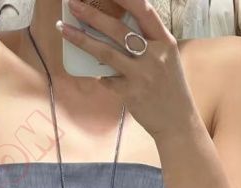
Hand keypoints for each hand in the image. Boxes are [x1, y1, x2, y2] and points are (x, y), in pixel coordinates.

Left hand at [59, 0, 191, 140]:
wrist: (177, 121)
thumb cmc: (170, 89)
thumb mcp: (166, 59)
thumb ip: (147, 43)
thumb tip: (117, 31)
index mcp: (164, 41)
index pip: (143, 10)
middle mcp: (154, 55)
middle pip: (118, 29)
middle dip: (92, 14)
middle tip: (73, 4)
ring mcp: (142, 74)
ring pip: (106, 52)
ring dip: (81, 39)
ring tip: (63, 28)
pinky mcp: (131, 93)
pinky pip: (107, 80)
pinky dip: (100, 77)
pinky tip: (98, 76)